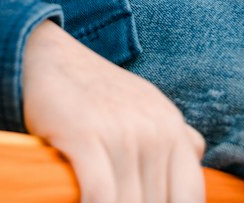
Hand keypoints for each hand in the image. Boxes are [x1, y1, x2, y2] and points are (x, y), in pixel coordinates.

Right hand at [22, 19, 205, 202]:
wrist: (45, 54)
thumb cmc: (94, 90)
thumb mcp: (144, 105)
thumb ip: (174, 134)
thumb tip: (197, 151)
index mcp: (172, 127)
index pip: (189, 196)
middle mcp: (154, 130)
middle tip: (115, 198)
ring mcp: (121, 131)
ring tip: (95, 201)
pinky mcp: (85, 135)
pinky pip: (100, 197)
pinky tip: (81, 201)